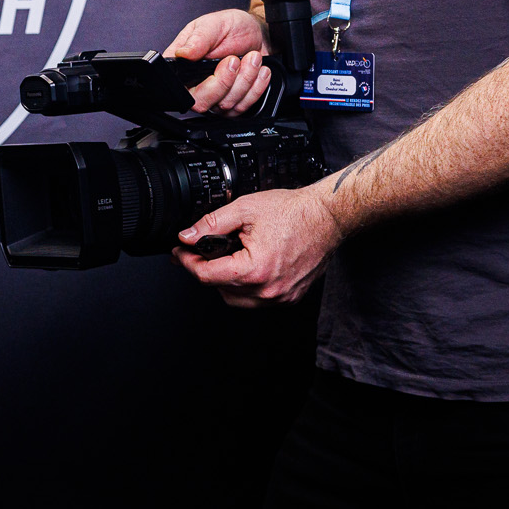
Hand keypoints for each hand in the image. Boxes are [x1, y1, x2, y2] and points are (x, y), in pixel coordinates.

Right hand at [165, 9, 270, 114]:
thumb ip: (198, 39)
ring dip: (244, 80)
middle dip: (225, 82)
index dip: (199, 82)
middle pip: (201, 102)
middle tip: (235, 59)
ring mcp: (215, 96)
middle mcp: (196, 84)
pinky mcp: (233, 103)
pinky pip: (242, 107)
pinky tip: (259, 71)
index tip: (219, 62)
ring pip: (225, 105)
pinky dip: (255, 88)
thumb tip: (183, 53)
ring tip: (252, 57)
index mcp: (184, 65)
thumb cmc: (233, 27)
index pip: (179, 87)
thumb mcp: (214, 24)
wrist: (258, 34)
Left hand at [172, 187, 342, 307]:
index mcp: (255, 269)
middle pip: (219, 290)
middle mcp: (268, 289)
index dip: (187, 262)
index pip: (206, 276)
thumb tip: (188, 236)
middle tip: (200, 253)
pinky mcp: (290, 297)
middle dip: (205, 271)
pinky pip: (258, 300)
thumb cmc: (293, 212)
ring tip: (225, 260)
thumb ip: (211, 223)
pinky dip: (246, 288)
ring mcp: (281, 296)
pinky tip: (246, 269)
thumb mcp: (245, 208)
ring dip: (225, 283)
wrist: (327, 217)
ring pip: (237, 300)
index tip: (180, 252)